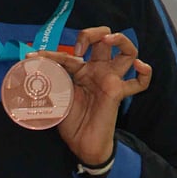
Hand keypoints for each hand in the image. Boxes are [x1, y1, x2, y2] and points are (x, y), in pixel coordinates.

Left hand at [30, 27, 151, 164]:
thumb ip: (50, 81)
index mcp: (81, 70)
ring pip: (127, 51)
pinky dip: (144, 73)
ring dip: (121, 40)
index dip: (49, 54)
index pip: (67, 54)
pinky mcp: (118, 91)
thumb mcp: (55, 95)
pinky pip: (139, 82)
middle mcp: (97, 70)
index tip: (32, 56)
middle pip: (103, 40)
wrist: (81, 143)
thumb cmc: (70, 120)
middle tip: (79, 48)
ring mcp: (110, 79)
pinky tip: (139, 66)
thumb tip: (34, 66)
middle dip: (91, 34)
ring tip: (109, 39)